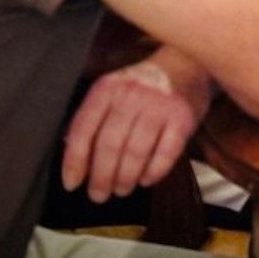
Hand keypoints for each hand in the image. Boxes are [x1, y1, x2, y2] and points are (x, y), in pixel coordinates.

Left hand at [61, 49, 211, 203]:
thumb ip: (93, 118)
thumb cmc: (143, 85)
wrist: (186, 63)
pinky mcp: (183, 118)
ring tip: (122, 189)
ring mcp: (159, 106)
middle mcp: (132, 96)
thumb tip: (71, 156)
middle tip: (99, 195)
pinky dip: (154, 172)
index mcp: (107, 89)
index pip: (83, 131)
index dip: (75, 162)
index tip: (72, 184)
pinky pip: (166, 153)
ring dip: (126, 178)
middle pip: (110, 145)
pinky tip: (146, 180)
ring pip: (136, 152)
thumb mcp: (112, 91)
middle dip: (101, 177)